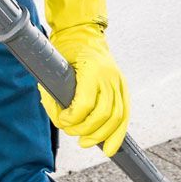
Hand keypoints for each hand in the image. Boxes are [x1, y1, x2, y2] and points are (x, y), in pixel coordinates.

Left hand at [38, 0, 128, 155]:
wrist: (84, 33)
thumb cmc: (67, 50)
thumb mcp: (56, 67)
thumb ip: (55, 91)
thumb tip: (57, 115)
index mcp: (92, 70)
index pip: (85, 105)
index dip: (71, 119)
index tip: (61, 120)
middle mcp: (109, 77)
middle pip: (103, 115)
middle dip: (85, 130)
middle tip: (72, 134)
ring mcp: (119, 82)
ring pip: (117, 118)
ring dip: (101, 136)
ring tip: (86, 142)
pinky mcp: (123, 88)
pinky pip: (124, 115)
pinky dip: (118, 134)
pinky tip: (109, 148)